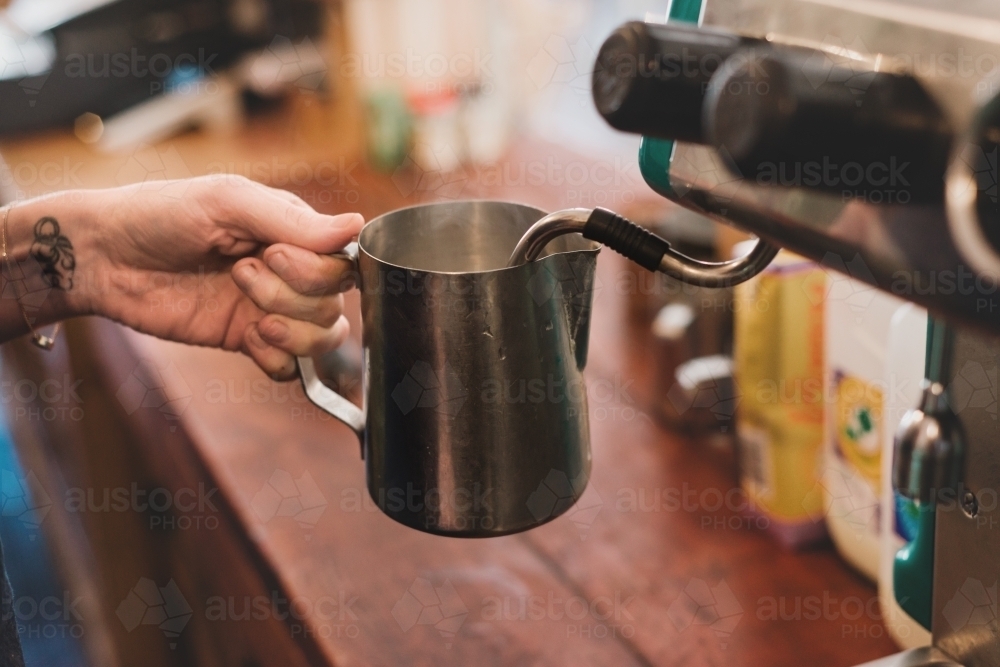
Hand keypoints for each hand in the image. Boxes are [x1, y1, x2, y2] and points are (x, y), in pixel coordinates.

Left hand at [8, 175, 362, 379]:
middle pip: (334, 304)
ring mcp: (271, 308)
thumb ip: (292, 219)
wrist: (104, 259)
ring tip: (249, 315)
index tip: (272, 254)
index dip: (315, 270)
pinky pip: (289, 368)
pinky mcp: (246, 340)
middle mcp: (290, 272)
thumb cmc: (160, 214)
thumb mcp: (227, 201)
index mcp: (293, 231)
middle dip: (290, 296)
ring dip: (289, 332)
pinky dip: (274, 360)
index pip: (342, 263)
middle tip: (239, 274)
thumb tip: (357, 226)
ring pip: (322, 338)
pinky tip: (245, 341)